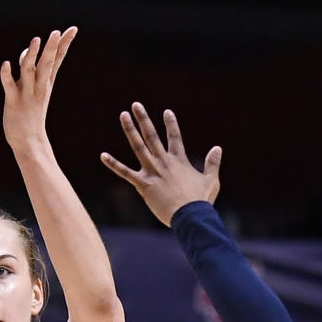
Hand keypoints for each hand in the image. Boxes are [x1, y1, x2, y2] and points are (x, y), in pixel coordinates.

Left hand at [0, 27, 76, 152]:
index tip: (73, 29)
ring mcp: (27, 94)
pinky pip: (10, 86)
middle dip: (52, 48)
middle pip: (47, 63)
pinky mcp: (14, 102)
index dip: (65, 44)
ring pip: (30, 71)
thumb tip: (33, 47)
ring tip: (36, 41)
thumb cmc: (31, 114)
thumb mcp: (38, 88)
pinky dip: (7, 75)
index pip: (57, 60)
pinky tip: (6, 64)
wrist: (29, 142)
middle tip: (56, 32)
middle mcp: (39, 86)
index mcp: (46, 83)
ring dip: (32, 56)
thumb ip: (35, 67)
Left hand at [101, 104, 220, 226]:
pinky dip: (113, 164)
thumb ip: (213, 163)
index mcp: (179, 160)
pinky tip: (103, 155)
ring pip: (138, 146)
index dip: (171, 124)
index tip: (167, 112)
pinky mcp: (143, 185)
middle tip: (136, 105)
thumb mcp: (211, 180)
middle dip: (144, 119)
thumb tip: (218, 148)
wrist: (190, 216)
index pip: (175, 137)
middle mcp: (164, 161)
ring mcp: (152, 172)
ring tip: (123, 115)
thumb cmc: (201, 201)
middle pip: (152, 135)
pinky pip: (125, 173)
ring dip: (130, 130)